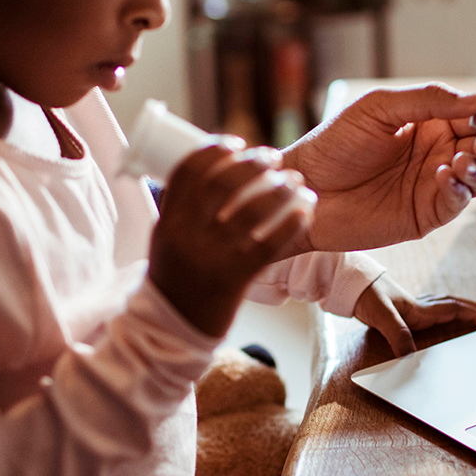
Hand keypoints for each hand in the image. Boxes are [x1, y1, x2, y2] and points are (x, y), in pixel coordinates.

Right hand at [149, 141, 315, 336]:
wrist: (171, 333)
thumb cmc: (177, 279)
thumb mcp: (169, 239)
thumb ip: (186, 209)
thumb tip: (212, 172)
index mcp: (168, 219)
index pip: (189, 170)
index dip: (215, 150)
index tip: (237, 142)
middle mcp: (186, 234)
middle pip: (222, 184)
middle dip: (251, 164)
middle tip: (273, 157)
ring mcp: (210, 257)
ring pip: (249, 211)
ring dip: (278, 190)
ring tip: (295, 181)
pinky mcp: (235, 279)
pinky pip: (269, 245)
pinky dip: (291, 224)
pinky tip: (306, 211)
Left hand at [282, 82, 475, 252]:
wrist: (306, 189)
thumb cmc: (334, 145)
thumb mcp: (379, 109)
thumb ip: (428, 100)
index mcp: (427, 124)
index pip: (471, 116)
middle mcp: (435, 153)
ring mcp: (432, 185)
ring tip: (461, 161)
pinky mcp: (425, 214)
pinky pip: (457, 202)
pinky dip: (460, 190)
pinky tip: (444, 176)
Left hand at [352, 274, 475, 356]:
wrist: (349, 284)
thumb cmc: (365, 295)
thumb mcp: (381, 316)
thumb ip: (397, 336)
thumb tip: (410, 359)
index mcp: (419, 308)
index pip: (451, 309)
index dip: (471, 314)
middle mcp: (418, 305)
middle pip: (452, 305)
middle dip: (472, 309)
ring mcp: (410, 305)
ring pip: (442, 304)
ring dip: (459, 307)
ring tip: (473, 310)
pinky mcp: (401, 308)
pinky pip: (430, 307)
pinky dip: (441, 309)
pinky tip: (438, 313)